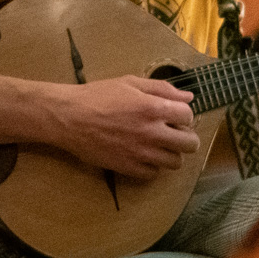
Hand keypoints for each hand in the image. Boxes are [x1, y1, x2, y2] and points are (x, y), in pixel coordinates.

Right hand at [53, 76, 198, 179]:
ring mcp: (141, 153)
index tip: (173, 115)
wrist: (68, 117)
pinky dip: (150, 166)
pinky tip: (141, 155)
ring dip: (169, 153)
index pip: (188, 116)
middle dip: (185, 137)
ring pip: (175, 162)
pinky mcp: (128, 167)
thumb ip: (161, 88)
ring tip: (156, 145)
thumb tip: (188, 97)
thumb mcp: (129, 83)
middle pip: (190, 144)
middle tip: (172, 133)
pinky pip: (153, 174)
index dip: (183, 115)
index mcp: (153, 108)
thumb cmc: (97, 96)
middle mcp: (152, 133)